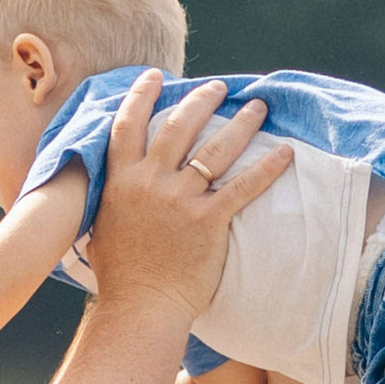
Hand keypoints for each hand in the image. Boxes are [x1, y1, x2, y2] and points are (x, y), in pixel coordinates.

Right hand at [87, 71, 290, 330]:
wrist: (140, 307)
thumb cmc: (120, 278)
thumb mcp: (99, 230)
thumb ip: (105, 202)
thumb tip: (102, 191)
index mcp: (120, 181)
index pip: (128, 124)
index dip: (141, 95)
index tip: (155, 76)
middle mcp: (149, 183)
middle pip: (179, 125)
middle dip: (202, 99)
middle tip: (219, 87)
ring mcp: (180, 200)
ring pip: (215, 148)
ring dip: (240, 123)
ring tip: (257, 108)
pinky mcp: (208, 221)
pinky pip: (243, 186)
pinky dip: (267, 167)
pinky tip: (285, 152)